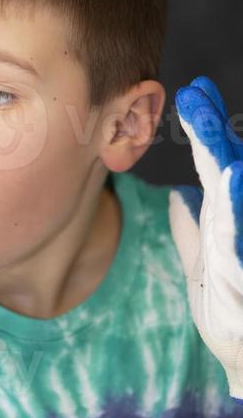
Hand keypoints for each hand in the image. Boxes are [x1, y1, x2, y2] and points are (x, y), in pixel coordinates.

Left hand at [169, 75, 242, 399]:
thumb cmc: (230, 322)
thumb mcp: (204, 273)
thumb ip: (191, 233)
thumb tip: (180, 194)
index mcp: (231, 224)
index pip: (220, 167)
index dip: (208, 132)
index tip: (193, 95)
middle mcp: (242, 225)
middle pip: (232, 171)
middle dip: (213, 133)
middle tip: (195, 95)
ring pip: (240, 195)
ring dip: (224, 161)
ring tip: (207, 125)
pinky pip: (234, 236)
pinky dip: (233, 205)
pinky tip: (228, 175)